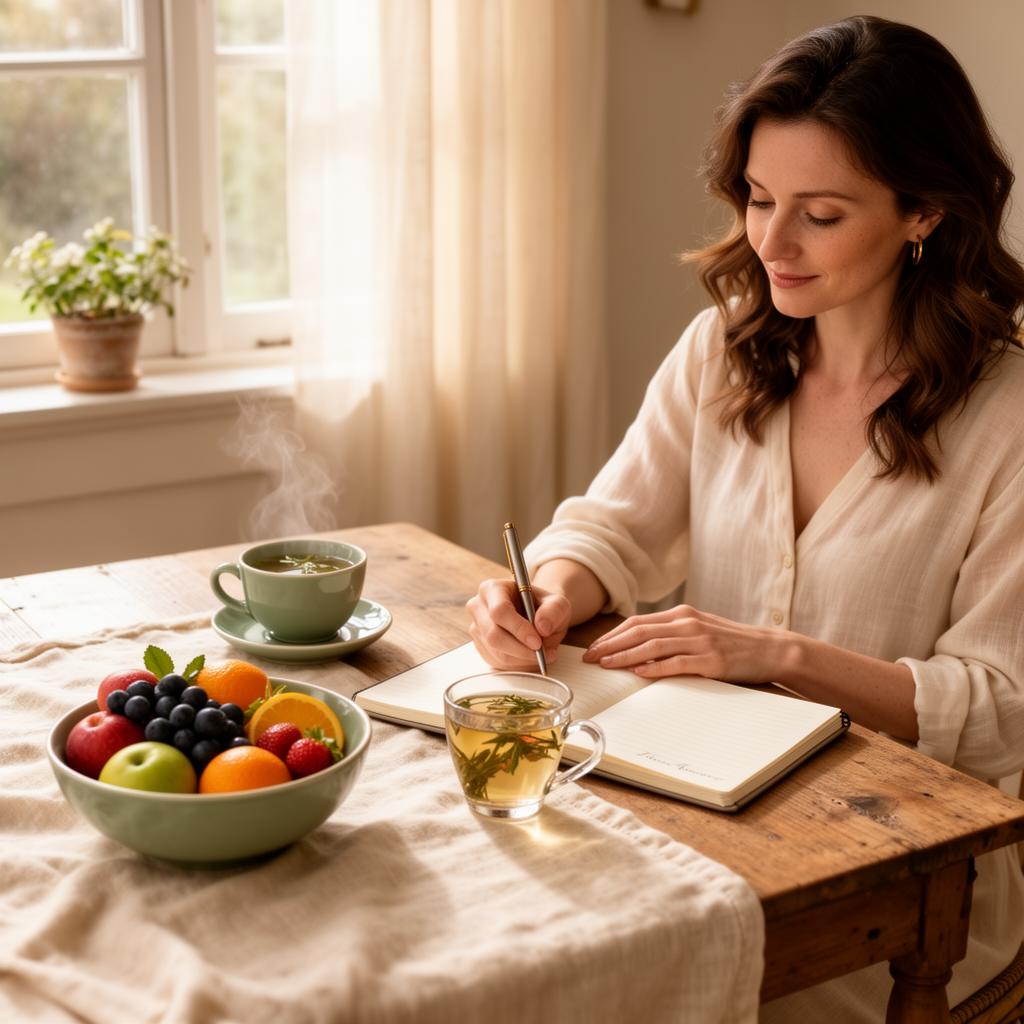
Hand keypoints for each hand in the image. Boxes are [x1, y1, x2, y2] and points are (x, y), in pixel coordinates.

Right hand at [466, 578, 571, 669]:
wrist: (537, 615)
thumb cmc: (543, 606)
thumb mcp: (557, 603)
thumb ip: (553, 611)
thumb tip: (542, 628)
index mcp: (492, 589)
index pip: (499, 611)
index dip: (518, 628)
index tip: (537, 642)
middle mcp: (478, 607)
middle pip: (494, 635)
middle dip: (521, 649)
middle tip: (542, 653)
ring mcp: (477, 629)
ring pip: (497, 653)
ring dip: (523, 659)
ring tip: (543, 654)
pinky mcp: (482, 647)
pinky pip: (498, 663)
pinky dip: (519, 664)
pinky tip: (531, 656)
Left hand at [581, 604, 784, 681]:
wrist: (769, 649)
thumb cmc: (731, 642)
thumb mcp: (699, 629)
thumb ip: (671, 633)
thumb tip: (638, 645)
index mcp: (681, 614)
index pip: (637, 622)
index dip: (612, 635)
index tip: (594, 648)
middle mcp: (687, 623)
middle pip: (639, 632)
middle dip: (610, 645)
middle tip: (590, 658)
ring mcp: (700, 640)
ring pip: (653, 646)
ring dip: (625, 656)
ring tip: (606, 665)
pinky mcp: (712, 659)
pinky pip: (677, 663)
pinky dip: (655, 667)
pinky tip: (639, 673)